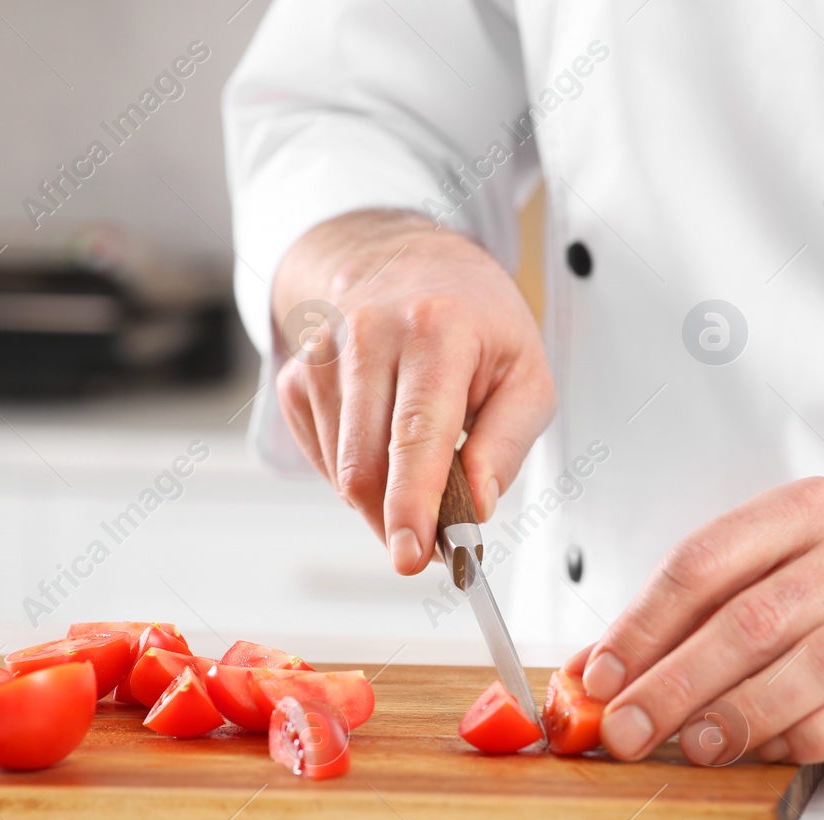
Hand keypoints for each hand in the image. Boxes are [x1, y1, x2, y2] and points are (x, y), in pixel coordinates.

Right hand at [270, 210, 554, 573]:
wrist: (403, 258)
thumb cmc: (474, 319)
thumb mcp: (526, 371)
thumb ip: (507, 443)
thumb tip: (476, 506)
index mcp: (437, 329)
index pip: (418, 433)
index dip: (413, 503)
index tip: (412, 556)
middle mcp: (370, 335)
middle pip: (366, 464)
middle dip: (397, 521)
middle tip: (432, 541)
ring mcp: (322, 355)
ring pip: (341, 471)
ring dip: (381, 499)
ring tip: (419, 470)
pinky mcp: (297, 377)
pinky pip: (322, 460)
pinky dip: (356, 474)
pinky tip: (383, 444)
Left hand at [574, 479, 823, 765]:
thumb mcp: (765, 574)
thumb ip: (685, 616)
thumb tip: (594, 672)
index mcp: (801, 510)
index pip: (703, 563)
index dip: (643, 625)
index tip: (601, 676)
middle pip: (748, 620)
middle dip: (676, 683)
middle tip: (628, 730)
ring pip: (804, 666)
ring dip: (737, 715)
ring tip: (690, 745)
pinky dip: (801, 736)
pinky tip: (761, 750)